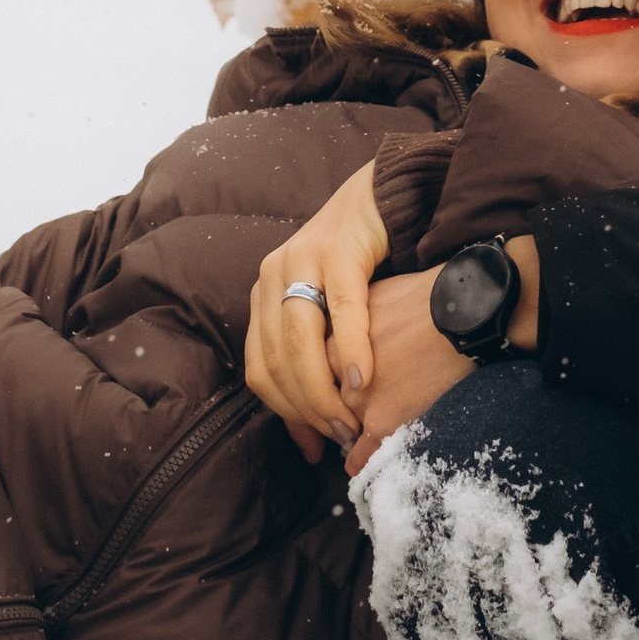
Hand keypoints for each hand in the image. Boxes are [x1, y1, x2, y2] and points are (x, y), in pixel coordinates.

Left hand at [246, 161, 389, 455]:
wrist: (379, 196)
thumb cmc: (358, 268)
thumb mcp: (326, 317)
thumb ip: (315, 369)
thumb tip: (308, 441)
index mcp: (263, 295)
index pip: (259, 369)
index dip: (285, 412)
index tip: (315, 444)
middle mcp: (272, 276)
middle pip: (276, 359)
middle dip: (307, 408)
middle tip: (338, 436)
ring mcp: (302, 260)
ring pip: (299, 340)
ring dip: (322, 388)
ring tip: (348, 418)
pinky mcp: (339, 251)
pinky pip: (342, 310)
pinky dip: (349, 350)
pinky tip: (362, 379)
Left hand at [344, 240, 542, 479]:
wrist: (459, 312)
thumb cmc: (424, 298)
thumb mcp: (371, 298)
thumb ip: (349, 320)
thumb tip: (342, 331)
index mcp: (328, 340)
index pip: (310, 376)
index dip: (324, 385)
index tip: (336, 390)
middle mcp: (334, 372)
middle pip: (321, 404)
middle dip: (331, 411)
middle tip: (345, 416)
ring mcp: (356, 399)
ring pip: (339, 430)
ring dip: (348, 435)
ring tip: (359, 437)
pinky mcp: (381, 421)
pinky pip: (360, 457)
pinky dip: (361, 462)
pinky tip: (361, 465)